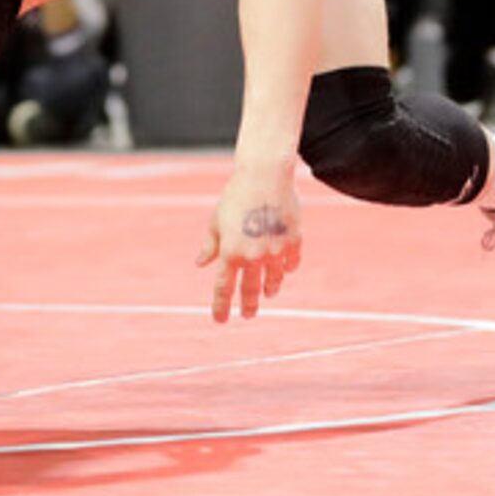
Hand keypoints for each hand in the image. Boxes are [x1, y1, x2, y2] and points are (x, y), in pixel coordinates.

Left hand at [197, 161, 301, 322]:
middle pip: (250, 290)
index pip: (224, 288)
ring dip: (269, 288)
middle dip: (248, 305)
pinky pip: (291, 264)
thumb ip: (211, 246)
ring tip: (268, 293)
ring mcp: (275, 251)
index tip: (221, 319)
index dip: (221, 306)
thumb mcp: (217, 221)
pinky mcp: (293, 241)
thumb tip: (201, 264)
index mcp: (230, 252)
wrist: (264, 176)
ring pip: (273, 280)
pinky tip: (284, 272)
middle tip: (248, 314)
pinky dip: (286, 269)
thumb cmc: (235, 196)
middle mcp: (253, 256)